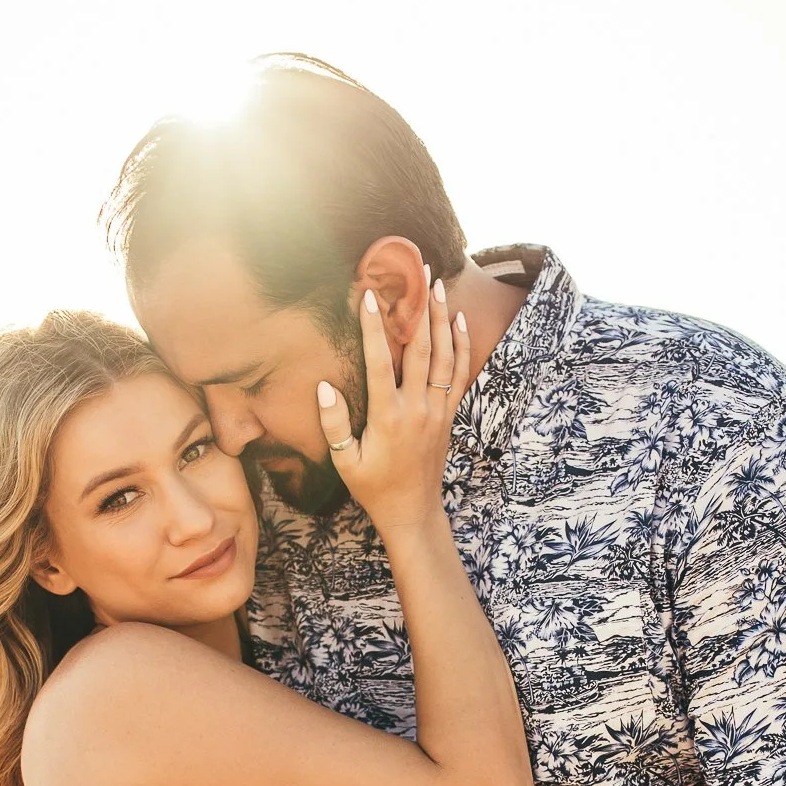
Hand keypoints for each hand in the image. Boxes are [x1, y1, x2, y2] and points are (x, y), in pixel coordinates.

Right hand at [316, 278, 469, 535]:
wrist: (412, 511)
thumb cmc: (373, 488)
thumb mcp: (345, 462)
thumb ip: (335, 424)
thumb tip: (324, 387)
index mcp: (388, 417)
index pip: (380, 362)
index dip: (374, 328)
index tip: (369, 297)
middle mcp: (417, 407)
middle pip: (421, 348)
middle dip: (418, 307)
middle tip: (418, 273)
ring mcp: (437, 410)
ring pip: (444, 355)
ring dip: (442, 318)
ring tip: (438, 286)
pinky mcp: (448, 415)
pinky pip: (460, 373)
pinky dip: (461, 345)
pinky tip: (459, 321)